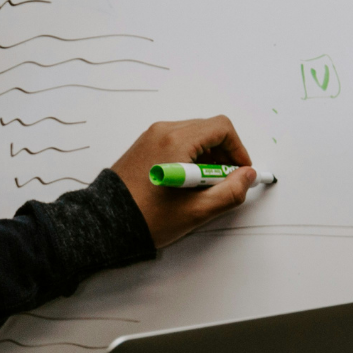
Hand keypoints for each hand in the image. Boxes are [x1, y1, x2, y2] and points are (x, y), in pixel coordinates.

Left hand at [110, 117, 258, 247]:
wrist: (106, 223)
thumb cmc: (147, 217)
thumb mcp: (197, 211)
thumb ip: (230, 192)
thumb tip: (247, 176)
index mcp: (176, 141)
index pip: (221, 129)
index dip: (238, 150)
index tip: (241, 172)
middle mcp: (163, 132)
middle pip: (208, 130)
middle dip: (224, 155)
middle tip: (224, 182)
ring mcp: (152, 137)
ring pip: (194, 136)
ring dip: (208, 157)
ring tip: (203, 187)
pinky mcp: (145, 146)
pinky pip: (177, 142)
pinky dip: (191, 157)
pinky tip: (187, 183)